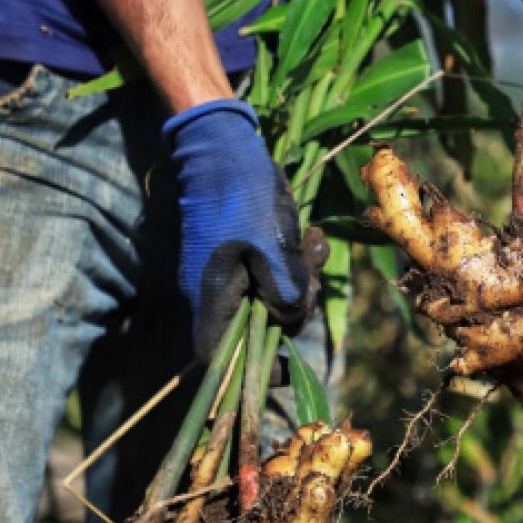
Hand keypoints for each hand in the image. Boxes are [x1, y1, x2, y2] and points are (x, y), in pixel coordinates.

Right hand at [163, 100, 321, 358]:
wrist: (222, 149)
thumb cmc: (244, 198)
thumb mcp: (272, 249)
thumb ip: (284, 295)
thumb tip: (289, 323)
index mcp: (211, 303)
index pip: (223, 362)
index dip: (257, 373)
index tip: (293, 363)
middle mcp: (212, 298)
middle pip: (259, 331)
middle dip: (295, 306)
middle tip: (311, 267)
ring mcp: (223, 279)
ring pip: (272, 301)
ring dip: (301, 279)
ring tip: (312, 241)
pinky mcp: (237, 260)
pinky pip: (271, 276)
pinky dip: (295, 264)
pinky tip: (310, 236)